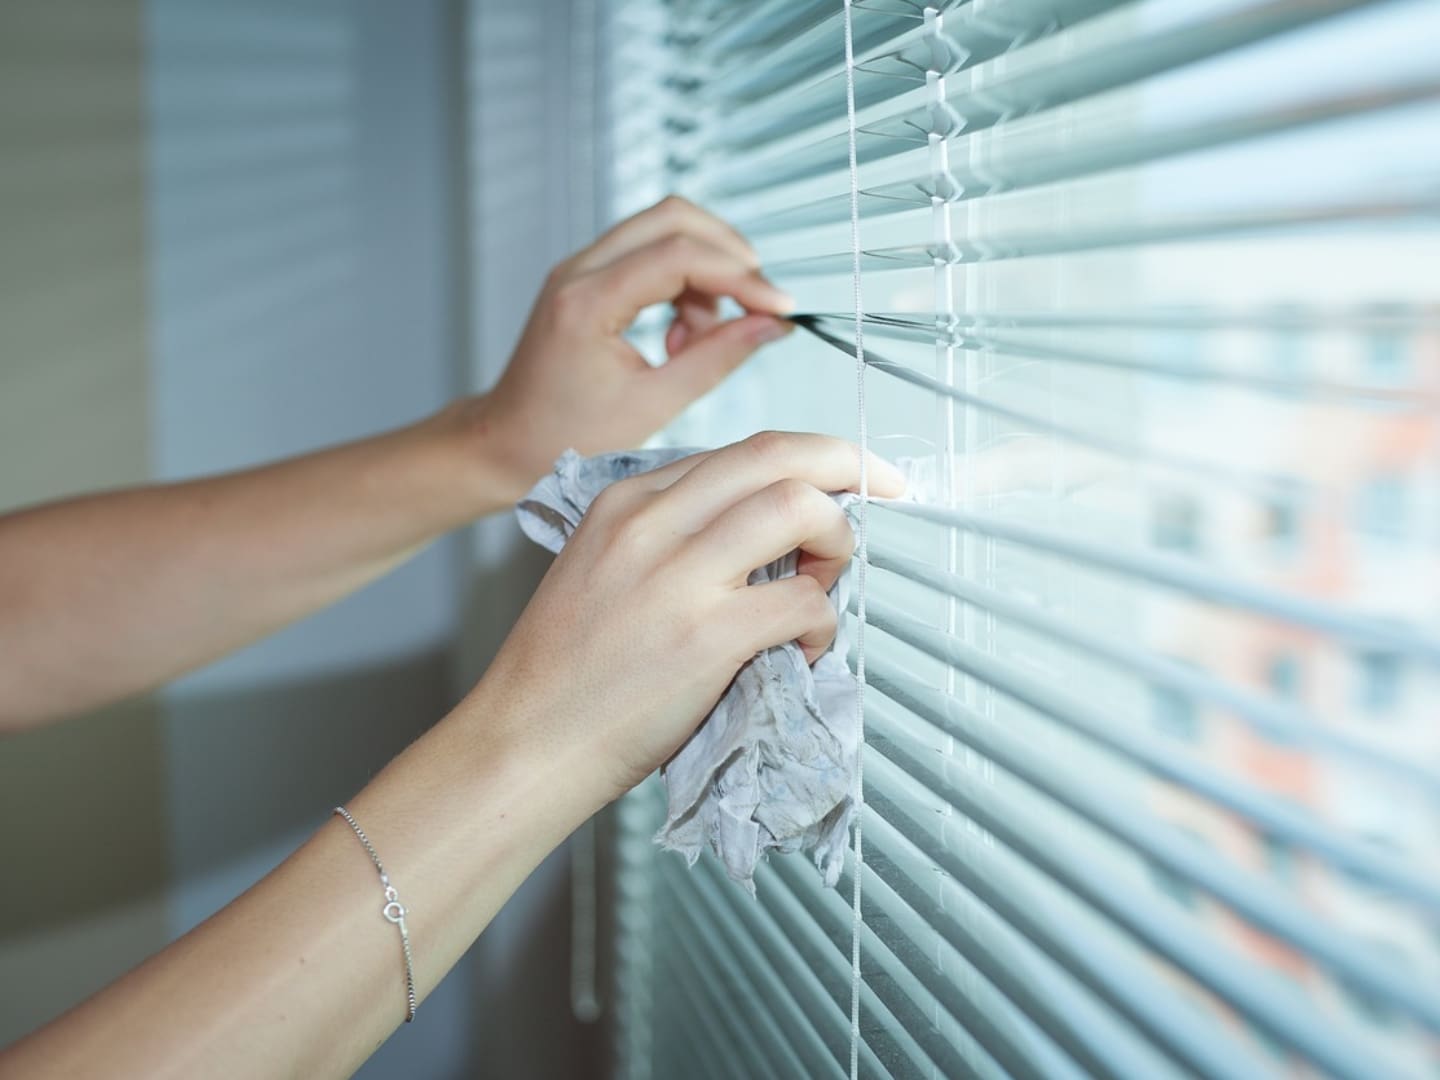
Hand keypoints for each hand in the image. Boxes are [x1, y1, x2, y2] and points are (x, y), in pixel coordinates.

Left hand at [469, 197, 795, 500]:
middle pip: (674, 217)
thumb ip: (716, 360)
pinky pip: (649, 253)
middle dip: (728, 255)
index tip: (781, 307)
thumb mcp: (653, 406)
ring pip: (664, 229)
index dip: (741, 277)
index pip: (681, 256)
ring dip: (704, 274)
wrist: (506, 441)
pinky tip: (678, 338)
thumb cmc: (567, 436)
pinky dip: (681, 283)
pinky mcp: (588, 276)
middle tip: (755, 306)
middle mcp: (579, 270)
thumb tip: (772, 325)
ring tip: (699, 341)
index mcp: (589, 302)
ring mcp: (580, 267)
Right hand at [471, 432, 906, 805]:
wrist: (524, 742)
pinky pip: (802, 601)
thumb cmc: (564, 672)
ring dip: (839, 539)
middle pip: (779, 455)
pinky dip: (824, 621)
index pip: (741, 450)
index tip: (843, 478)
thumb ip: (672, 538)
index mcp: (627, 501)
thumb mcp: (602, 569)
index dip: (807, 460)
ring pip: (800, 507)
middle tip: (886, 488)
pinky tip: (804, 648)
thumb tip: (763, 538)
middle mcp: (652, 522)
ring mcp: (679, 576)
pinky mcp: (707, 637)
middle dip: (850, 464)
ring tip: (828, 580)